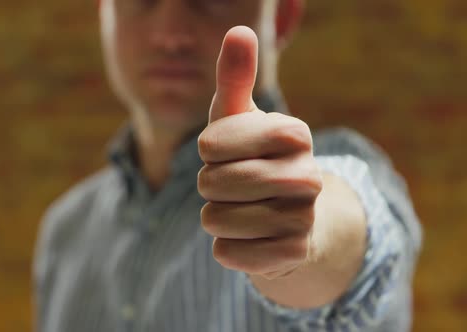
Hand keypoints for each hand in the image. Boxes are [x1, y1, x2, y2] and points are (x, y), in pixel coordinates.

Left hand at [197, 26, 322, 279]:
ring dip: (216, 218)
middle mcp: (307, 175)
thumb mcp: (241, 120)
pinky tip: (249, 239)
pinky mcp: (293, 254)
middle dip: (209, 186)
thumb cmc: (255, 159)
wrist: (291, 218)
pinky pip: (227, 253)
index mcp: (294, 133)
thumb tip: (239, 30)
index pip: (211, 144)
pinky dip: (227, 248)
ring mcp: (304, 218)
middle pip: (211, 184)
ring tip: (242, 211)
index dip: (209, 151)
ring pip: (215, 221)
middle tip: (232, 185)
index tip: (226, 151)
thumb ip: (235, 78)